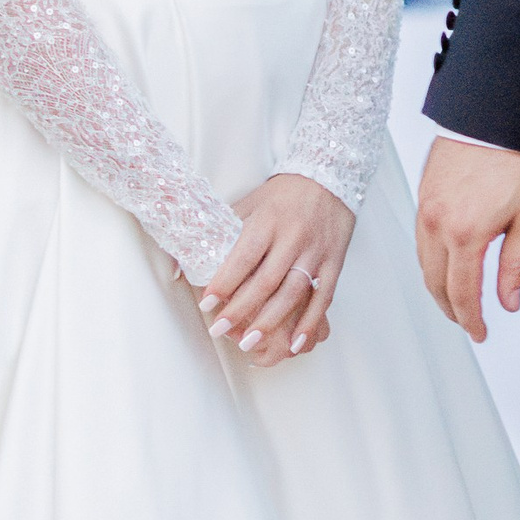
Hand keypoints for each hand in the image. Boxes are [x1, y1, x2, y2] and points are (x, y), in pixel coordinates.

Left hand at [199, 172, 353, 363]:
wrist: (331, 177)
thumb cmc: (283, 195)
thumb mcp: (250, 203)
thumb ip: (222, 231)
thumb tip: (184, 260)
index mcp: (268, 221)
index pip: (243, 256)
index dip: (224, 282)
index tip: (207, 304)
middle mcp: (293, 237)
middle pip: (266, 281)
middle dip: (241, 309)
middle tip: (219, 331)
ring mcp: (315, 252)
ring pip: (293, 293)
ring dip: (270, 321)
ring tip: (249, 342)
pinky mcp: (334, 262)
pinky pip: (323, 297)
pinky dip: (310, 322)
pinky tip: (295, 342)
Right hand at [416, 133, 519, 342]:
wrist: (489, 120)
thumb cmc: (512, 161)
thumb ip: (516, 264)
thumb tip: (510, 300)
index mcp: (466, 234)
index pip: (462, 293)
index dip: (471, 319)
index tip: (480, 332)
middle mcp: (437, 226)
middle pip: (436, 285)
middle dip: (452, 310)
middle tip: (469, 322)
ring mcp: (424, 213)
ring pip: (424, 266)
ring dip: (439, 289)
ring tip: (458, 302)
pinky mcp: (421, 200)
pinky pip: (420, 244)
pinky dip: (431, 264)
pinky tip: (445, 268)